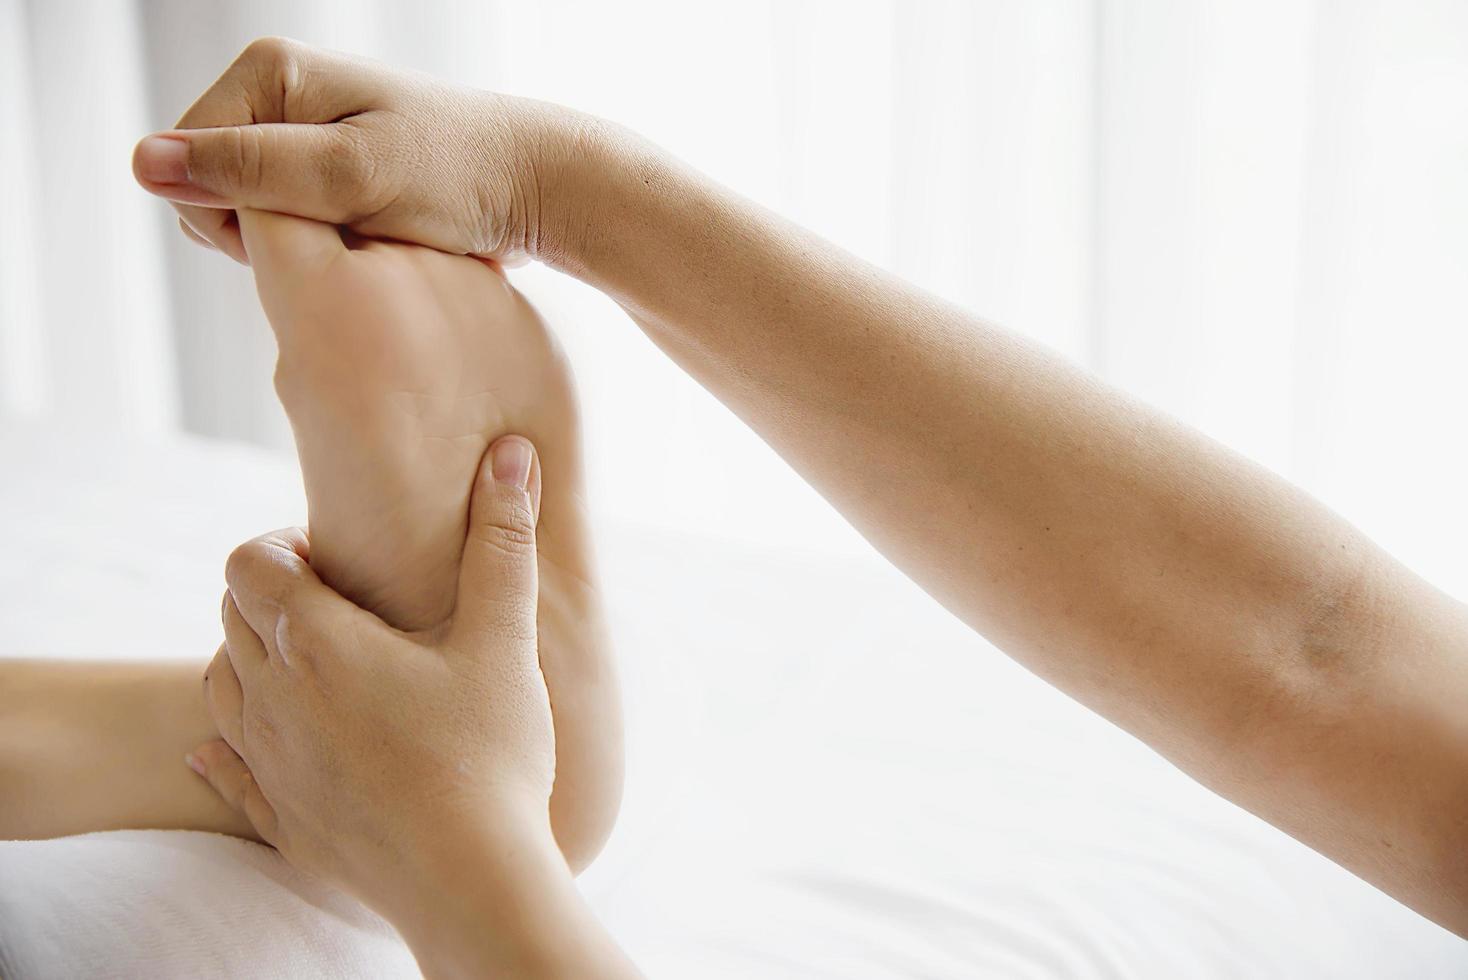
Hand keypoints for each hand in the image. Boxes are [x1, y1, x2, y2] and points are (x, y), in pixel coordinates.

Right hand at [132, 37, 600, 265]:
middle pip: (210, 192)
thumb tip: (145, 162)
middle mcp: (278, 91)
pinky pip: (285, 219)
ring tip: (360, 233)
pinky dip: (317, 240)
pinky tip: (365, 237)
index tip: (317, 227)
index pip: (183, 170)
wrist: (533, 186)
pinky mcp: (327, 164)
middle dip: (266, 231)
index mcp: (268, 73)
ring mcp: (302, 129)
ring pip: (246, 213)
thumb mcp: (352, 178)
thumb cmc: (457, 178)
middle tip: (344, 233)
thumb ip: (251, 171)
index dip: (238, 222)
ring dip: (294, 240)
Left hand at [190, 435, 555, 914]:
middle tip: (339, 603)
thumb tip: (512, 453)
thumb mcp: (503, 639)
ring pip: (218, 685)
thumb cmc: (489, 756)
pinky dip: (223, 744)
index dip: (282, 545)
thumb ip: (502, 541)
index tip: (338, 558)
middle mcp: (274, 696)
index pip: (249, 562)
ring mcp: (269, 762)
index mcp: (318, 642)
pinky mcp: (279, 817)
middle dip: (270, 594)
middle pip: (229, 615)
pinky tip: (232, 746)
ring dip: (249, 659)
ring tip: (313, 664)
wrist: (470, 881)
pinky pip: (223, 769)